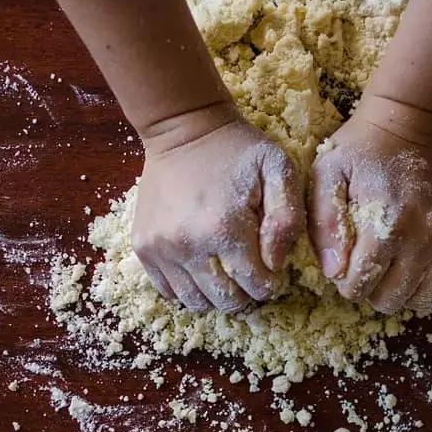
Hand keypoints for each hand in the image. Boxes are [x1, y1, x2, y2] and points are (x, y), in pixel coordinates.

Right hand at [132, 106, 303, 312]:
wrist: (183, 129)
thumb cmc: (237, 150)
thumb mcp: (278, 170)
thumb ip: (288, 218)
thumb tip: (276, 264)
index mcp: (225, 229)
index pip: (257, 286)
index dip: (271, 283)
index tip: (272, 267)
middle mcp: (188, 245)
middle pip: (226, 301)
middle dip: (246, 294)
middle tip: (250, 272)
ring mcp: (161, 248)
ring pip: (195, 302)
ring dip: (216, 296)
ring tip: (227, 273)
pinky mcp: (143, 247)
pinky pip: (168, 291)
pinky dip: (188, 288)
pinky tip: (202, 268)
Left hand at [308, 95, 431, 314]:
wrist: (412, 121)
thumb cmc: (362, 147)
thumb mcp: (328, 173)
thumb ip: (325, 223)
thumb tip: (333, 271)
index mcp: (386, 225)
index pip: (360, 285)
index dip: (343, 281)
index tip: (341, 262)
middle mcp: (421, 239)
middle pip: (389, 299)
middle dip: (368, 290)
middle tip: (360, 265)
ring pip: (419, 299)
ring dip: (395, 292)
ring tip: (383, 268)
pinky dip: (418, 284)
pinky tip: (403, 264)